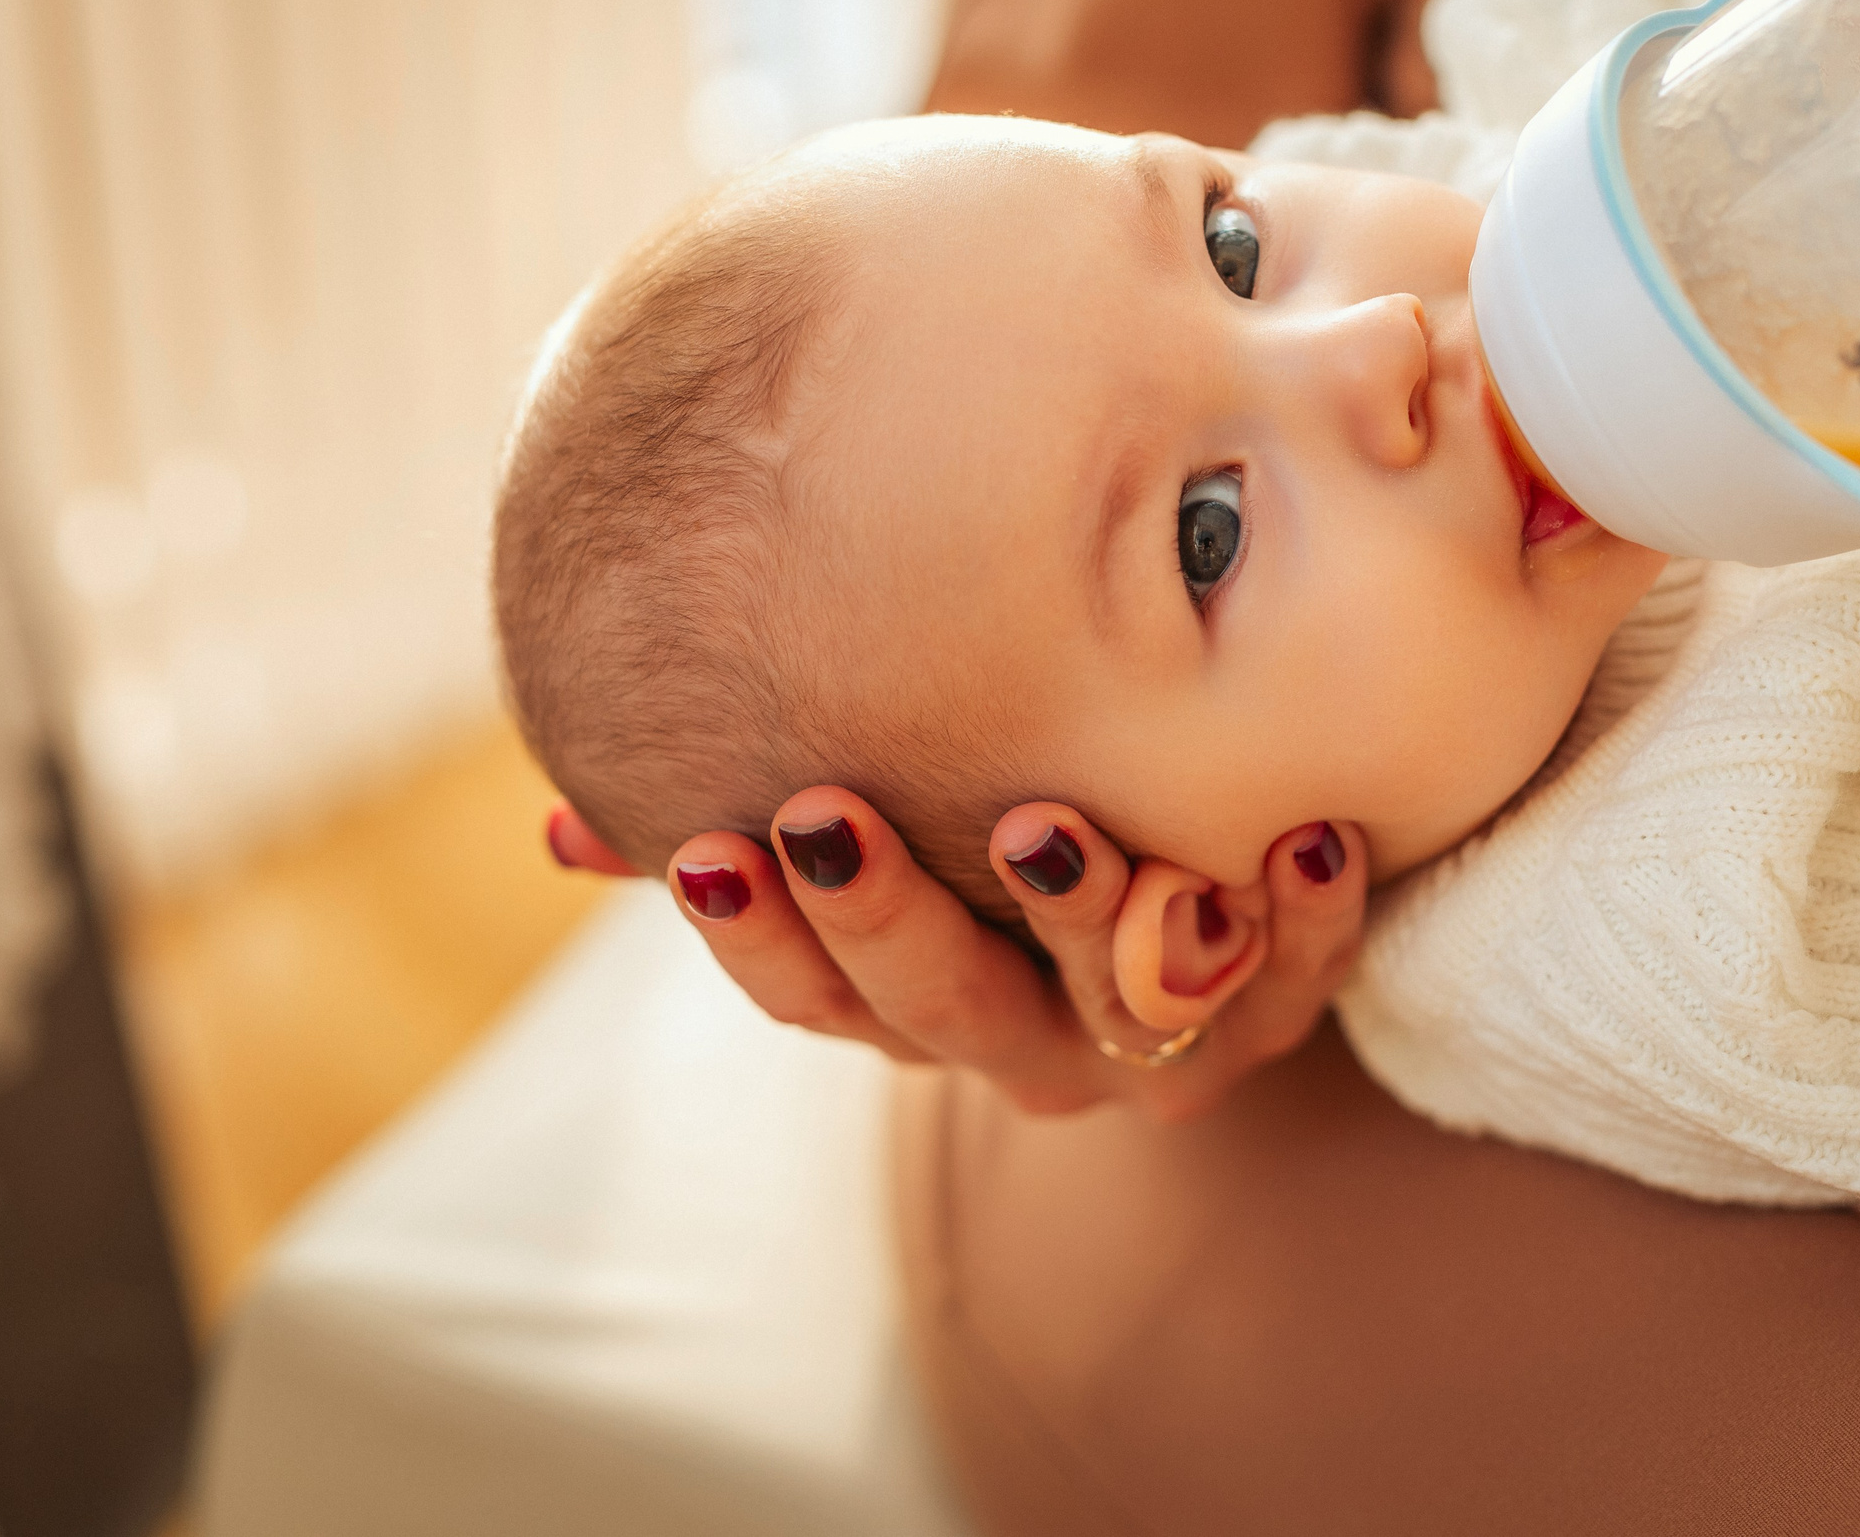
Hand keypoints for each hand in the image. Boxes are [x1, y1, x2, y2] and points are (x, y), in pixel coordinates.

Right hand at [567, 792, 1367, 1121]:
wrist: (1212, 905)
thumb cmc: (998, 858)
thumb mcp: (874, 844)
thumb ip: (743, 828)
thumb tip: (552, 827)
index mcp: (920, 1010)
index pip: (818, 998)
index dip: (761, 939)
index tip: (705, 846)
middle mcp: (1029, 1046)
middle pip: (944, 1010)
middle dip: (882, 914)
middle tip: (827, 813)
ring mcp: (1154, 1043)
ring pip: (1110, 1000)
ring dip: (1078, 915)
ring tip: (1046, 826)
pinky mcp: (1271, 1010)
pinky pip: (1296, 978)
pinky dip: (1304, 916)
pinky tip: (1307, 835)